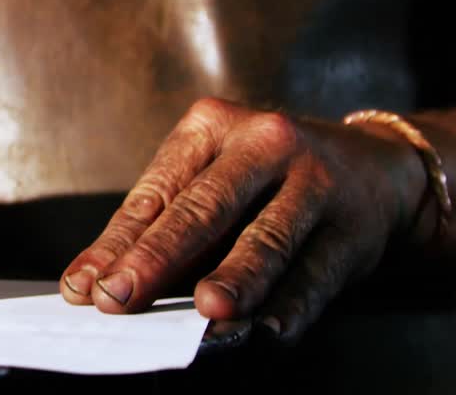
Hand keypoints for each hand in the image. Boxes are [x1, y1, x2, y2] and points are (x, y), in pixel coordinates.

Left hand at [60, 98, 427, 342]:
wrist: (372, 168)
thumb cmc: (265, 179)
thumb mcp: (212, 177)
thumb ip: (159, 225)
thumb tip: (94, 281)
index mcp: (212, 125)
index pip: (158, 191)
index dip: (118, 242)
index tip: (84, 285)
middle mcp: (265, 144)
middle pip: (205, 207)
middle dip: (158, 256)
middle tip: (120, 296)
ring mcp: (315, 182)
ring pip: (268, 237)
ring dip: (236, 277)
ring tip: (207, 309)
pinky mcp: (353, 228)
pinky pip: (318, 271)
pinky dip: (293, 305)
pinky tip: (271, 329)